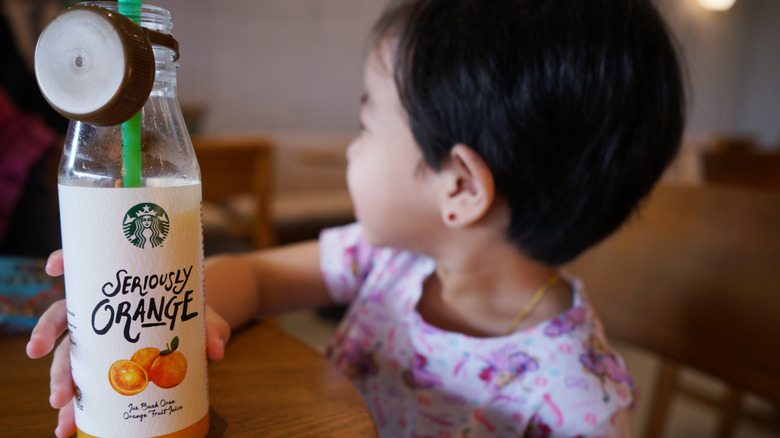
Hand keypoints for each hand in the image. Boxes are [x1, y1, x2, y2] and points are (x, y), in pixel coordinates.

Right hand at [26, 250, 231, 437]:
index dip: (65, 261)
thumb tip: (217, 351)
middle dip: (45, 334)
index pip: (85, 268)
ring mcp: (98, 341)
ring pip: (65, 355)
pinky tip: (69, 424)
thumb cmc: (196, 315)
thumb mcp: (206, 318)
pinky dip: (75, 406)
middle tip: (37, 353)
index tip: (54, 267)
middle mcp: (101, 313)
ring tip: (60, 403)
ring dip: (59, 379)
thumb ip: (212, 330)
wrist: (199, 332)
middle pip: (63, 317)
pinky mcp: (103, 366)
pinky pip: (83, 384)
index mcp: (120, 289)